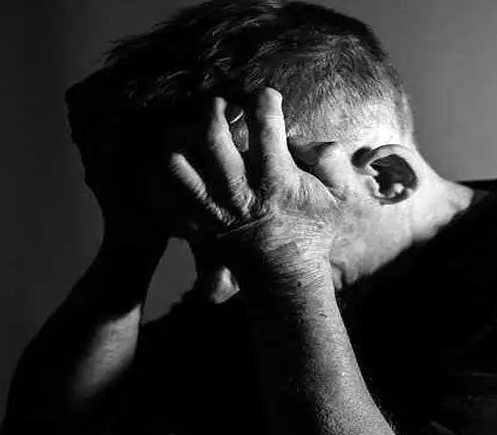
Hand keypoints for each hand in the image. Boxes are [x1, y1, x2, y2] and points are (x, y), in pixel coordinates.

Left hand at [165, 88, 348, 284]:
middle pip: (210, 135)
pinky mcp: (194, 223)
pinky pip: (160, 192)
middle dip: (214, 107)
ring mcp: (212, 209)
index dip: (264, 99)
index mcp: (277, 181)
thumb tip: (304, 138)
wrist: (286, 276)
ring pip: (175, 161)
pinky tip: (177, 160)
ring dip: (180, 135)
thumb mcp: (339, 197)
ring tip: (192, 128)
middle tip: (222, 104)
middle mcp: (240, 192)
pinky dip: (157, 172)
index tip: (266, 96)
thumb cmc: (313, 231)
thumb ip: (332, 162)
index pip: (266, 124)